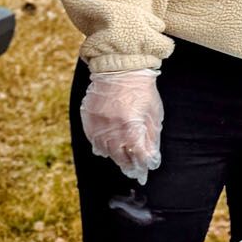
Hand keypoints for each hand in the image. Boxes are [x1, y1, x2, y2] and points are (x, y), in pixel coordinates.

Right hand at [80, 68, 163, 183]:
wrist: (119, 69)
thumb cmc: (142, 91)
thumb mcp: (153, 114)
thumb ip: (151, 138)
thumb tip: (152, 159)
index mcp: (131, 127)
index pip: (137, 156)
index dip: (142, 166)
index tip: (145, 172)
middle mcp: (112, 129)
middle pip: (120, 157)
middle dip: (129, 166)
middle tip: (134, 171)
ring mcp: (97, 125)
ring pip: (105, 152)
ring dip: (115, 157)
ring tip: (123, 160)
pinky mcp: (88, 120)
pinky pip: (93, 141)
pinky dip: (102, 147)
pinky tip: (109, 148)